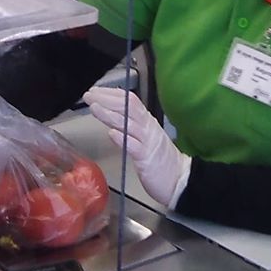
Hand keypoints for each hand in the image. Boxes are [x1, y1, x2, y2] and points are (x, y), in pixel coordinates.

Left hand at [83, 85, 190, 211]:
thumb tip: (113, 114)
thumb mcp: (146, 137)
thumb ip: (131, 125)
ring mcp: (148, 142)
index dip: (111, 94)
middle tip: (89, 95)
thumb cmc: (161, 160)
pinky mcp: (147, 159)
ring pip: (129, 124)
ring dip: (110, 115)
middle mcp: (148, 128)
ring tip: (95, 108)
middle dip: (107, 100)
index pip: (130, 100)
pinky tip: (112, 134)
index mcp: (147, 122)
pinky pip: (135, 147)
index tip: (95, 90)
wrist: (181, 180)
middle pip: (128, 107)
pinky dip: (123, 139)